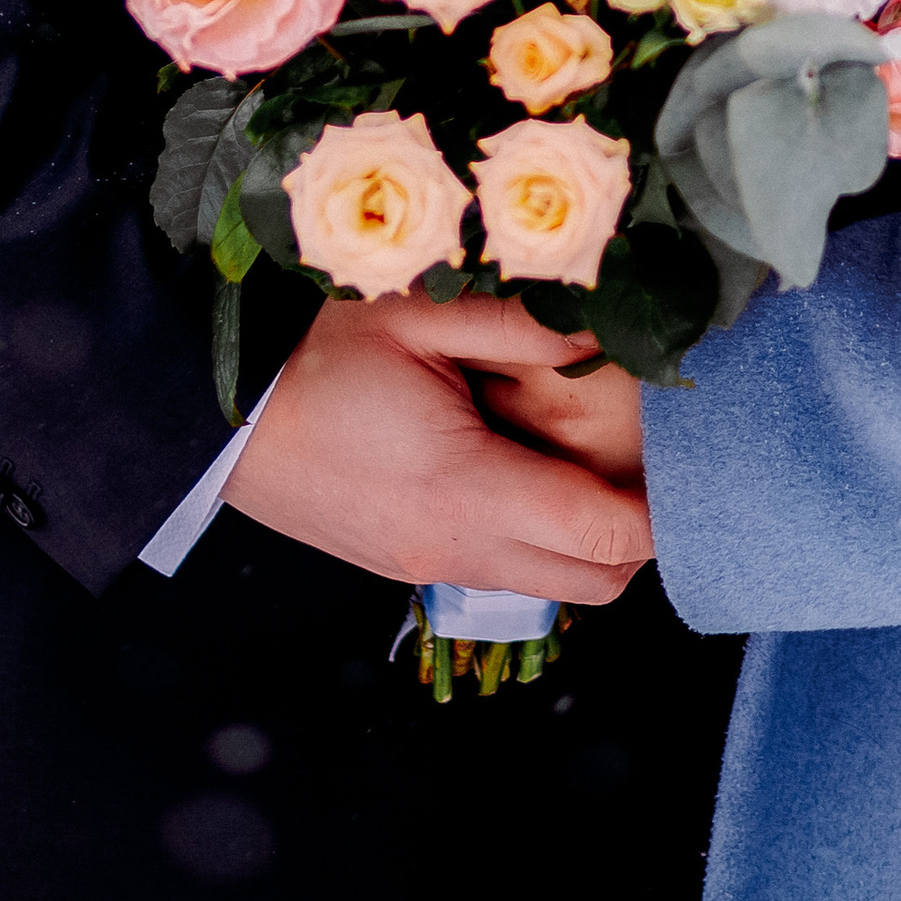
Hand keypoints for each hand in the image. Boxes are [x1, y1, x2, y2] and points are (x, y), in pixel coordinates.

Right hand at [221, 292, 653, 601]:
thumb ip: (519, 325)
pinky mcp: (406, 566)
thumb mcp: (415, 315)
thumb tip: (604, 332)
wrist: (215, 419)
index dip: (660, 508)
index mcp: (466, 492)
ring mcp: (429, 569)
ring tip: (578, 449)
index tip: (685, 456)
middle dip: (636, 530)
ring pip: (551, 585)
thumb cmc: (310, 356)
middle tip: (642, 448)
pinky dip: (536, 539)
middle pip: (594, 582)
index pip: (605, 538)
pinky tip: (520, 463)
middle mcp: (456, 551)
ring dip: (584, 536)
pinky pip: (504, 574)